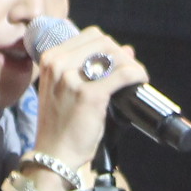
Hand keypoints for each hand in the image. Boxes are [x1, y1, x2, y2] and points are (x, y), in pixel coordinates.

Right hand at [31, 26, 148, 174]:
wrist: (53, 155)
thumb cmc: (60, 125)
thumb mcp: (66, 90)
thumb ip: (90, 68)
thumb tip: (127, 50)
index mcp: (50, 59)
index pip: (90, 36)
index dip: (109, 47)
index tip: (117, 62)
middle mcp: (58, 64)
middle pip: (103, 42)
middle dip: (121, 55)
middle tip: (129, 72)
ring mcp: (72, 78)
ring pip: (115, 54)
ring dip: (131, 64)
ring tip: (136, 78)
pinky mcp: (90, 94)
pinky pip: (123, 74)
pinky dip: (136, 75)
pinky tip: (140, 82)